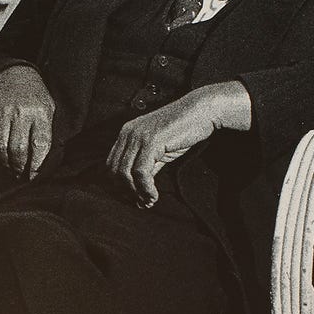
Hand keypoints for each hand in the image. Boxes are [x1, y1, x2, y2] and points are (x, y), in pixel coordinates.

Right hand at [0, 65, 54, 178]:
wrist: (15, 77)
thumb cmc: (35, 101)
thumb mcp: (48, 112)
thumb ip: (45, 135)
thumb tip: (39, 165)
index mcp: (40, 114)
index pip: (40, 145)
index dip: (37, 165)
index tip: (34, 175)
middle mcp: (21, 113)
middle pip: (18, 149)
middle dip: (20, 167)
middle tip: (20, 174)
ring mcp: (2, 113)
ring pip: (1, 148)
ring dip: (5, 164)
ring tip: (10, 168)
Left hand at [105, 81, 251, 206]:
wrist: (201, 111)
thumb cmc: (183, 130)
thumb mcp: (159, 150)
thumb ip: (147, 167)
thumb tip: (139, 192)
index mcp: (126, 133)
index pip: (112, 165)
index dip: (120, 185)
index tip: (135, 198)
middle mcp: (128, 133)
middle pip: (115, 171)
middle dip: (127, 191)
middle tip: (143, 203)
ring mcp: (138, 136)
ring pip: (125, 174)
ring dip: (137, 193)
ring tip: (149, 201)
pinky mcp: (151, 141)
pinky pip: (140, 172)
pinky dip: (146, 188)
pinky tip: (154, 195)